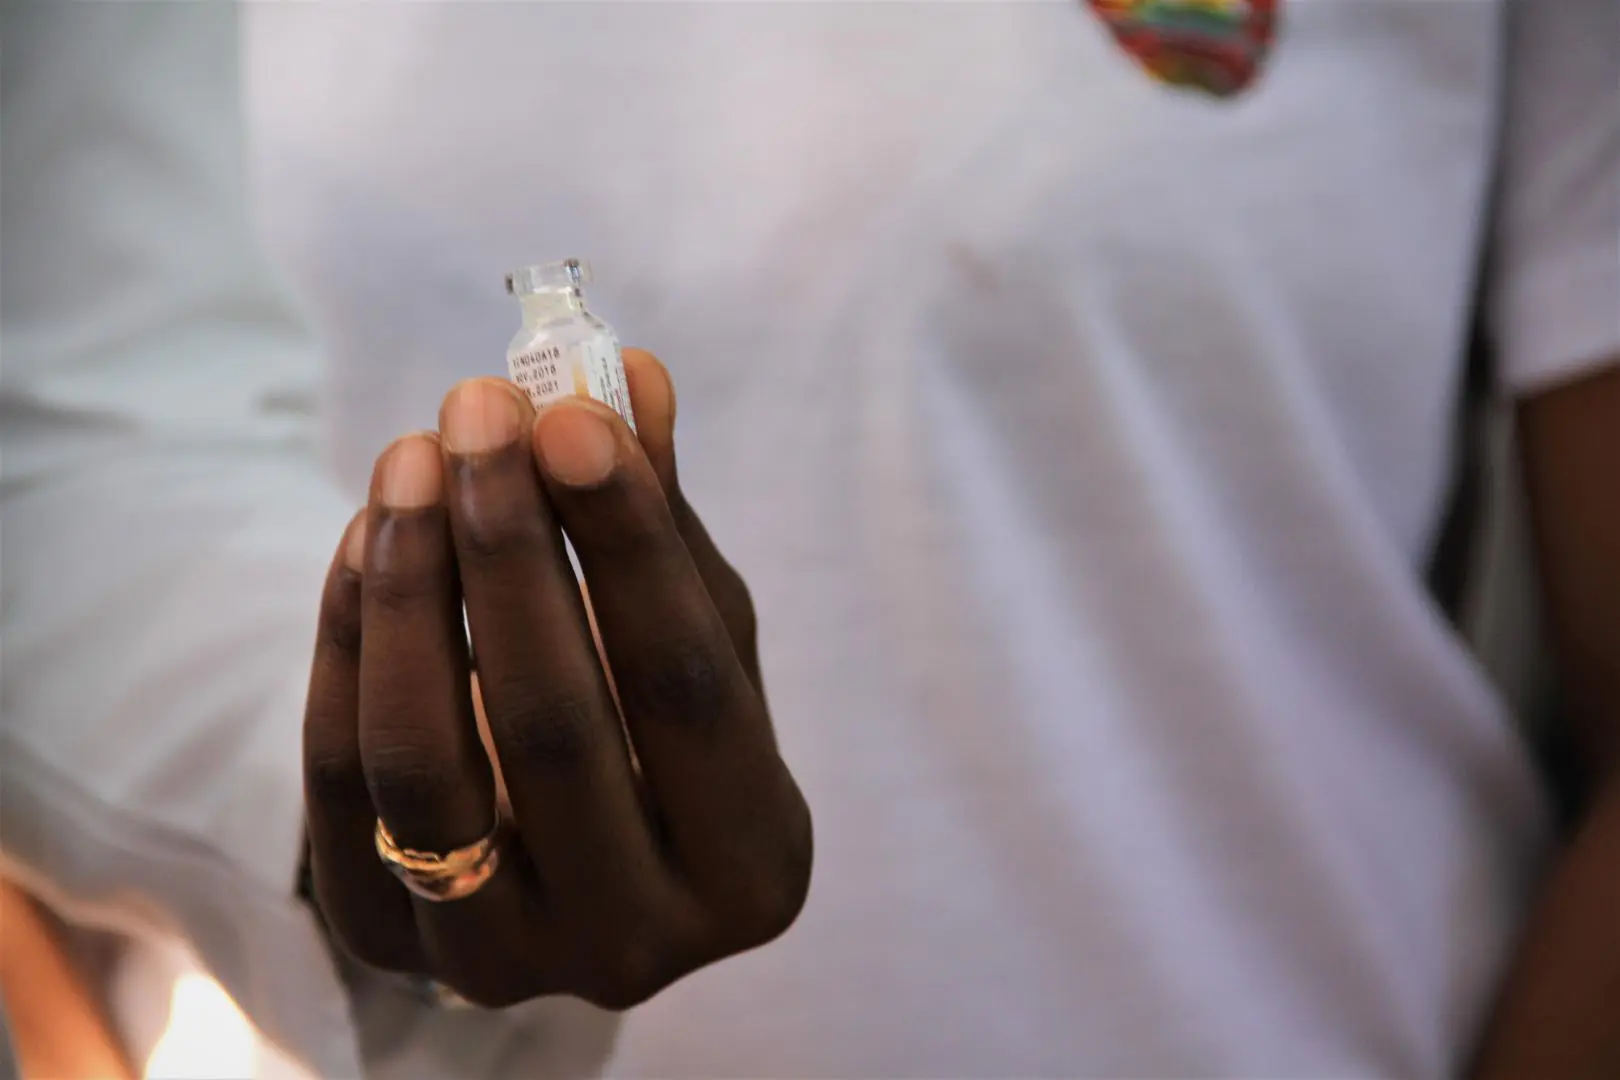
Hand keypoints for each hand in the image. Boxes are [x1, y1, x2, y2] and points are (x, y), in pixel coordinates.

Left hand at [301, 350, 811, 1008]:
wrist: (574, 867)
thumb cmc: (661, 738)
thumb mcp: (696, 638)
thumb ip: (664, 524)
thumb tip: (632, 376)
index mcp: (749, 866)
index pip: (686, 692)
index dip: (631, 547)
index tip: (575, 416)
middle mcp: (633, 942)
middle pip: (553, 727)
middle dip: (507, 545)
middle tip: (478, 408)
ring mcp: (501, 962)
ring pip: (426, 762)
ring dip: (410, 586)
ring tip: (412, 454)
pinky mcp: (386, 946)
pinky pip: (341, 780)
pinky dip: (348, 643)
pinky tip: (368, 536)